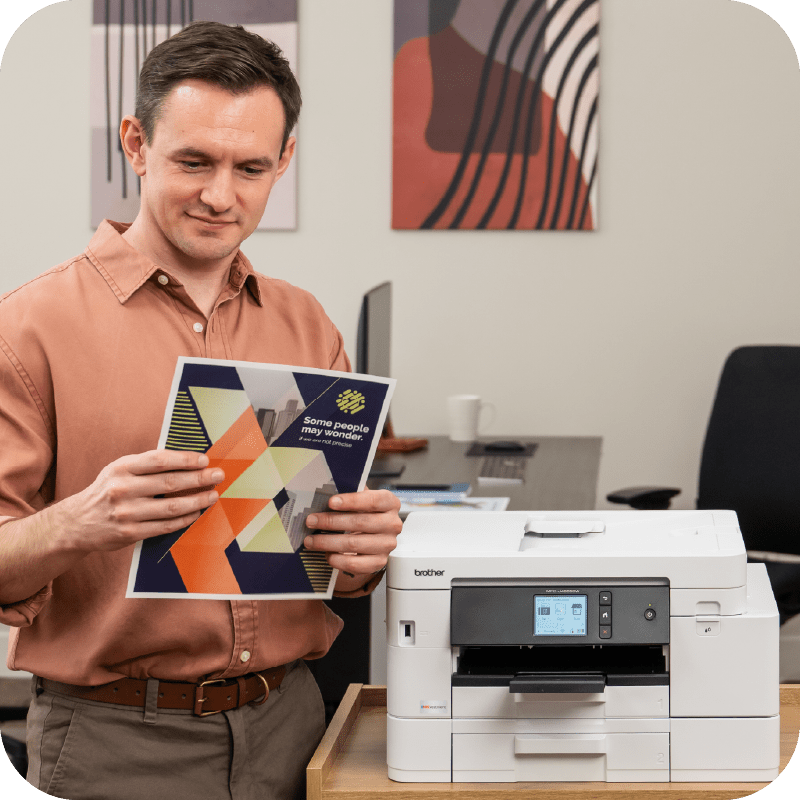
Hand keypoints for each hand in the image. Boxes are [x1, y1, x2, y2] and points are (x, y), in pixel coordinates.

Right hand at [57, 449, 223, 552]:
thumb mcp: (119, 470)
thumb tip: (187, 460)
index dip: (185, 460)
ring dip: (197, 501)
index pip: (159, 460)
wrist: (77, 523)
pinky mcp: (130, 533)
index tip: (204, 460)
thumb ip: (147, 465)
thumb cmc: (107, 490)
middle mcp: (122, 489)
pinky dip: (184, 520)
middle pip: (169, 483)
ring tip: (212, 495)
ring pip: (171, 507)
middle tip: (218, 476)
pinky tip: (196, 513)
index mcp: (121, 468)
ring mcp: (126, 513)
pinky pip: (165, 526)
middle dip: (199, 479)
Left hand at [303, 489, 401, 585]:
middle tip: (311, 521)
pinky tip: (327, 554)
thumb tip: (326, 492)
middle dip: (331, 522)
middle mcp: (392, 524)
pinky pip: (355, 564)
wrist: (373, 537)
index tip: (330, 502)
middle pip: (360, 523)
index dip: (351, 501)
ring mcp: (387, 545)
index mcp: (390, 503)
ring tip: (311, 540)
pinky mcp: (379, 562)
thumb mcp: (360, 499)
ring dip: (327, 542)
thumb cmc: (364, 513)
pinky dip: (337, 559)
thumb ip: (349, 494)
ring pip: (354, 544)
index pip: (373, 501)